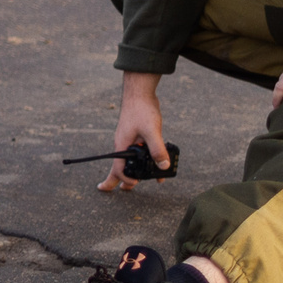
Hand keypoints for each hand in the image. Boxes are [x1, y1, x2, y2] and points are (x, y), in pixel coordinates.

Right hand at [101, 73, 170, 191]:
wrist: (139, 92)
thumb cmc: (141, 109)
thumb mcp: (151, 131)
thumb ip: (157, 149)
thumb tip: (163, 166)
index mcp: (122, 145)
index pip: (119, 168)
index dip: (125, 179)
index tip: (132, 186)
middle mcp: (123, 144)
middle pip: (119, 166)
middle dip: (119, 179)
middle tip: (120, 191)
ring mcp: (130, 139)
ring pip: (131, 159)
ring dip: (136, 170)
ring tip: (145, 179)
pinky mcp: (137, 134)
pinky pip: (139, 150)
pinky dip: (145, 158)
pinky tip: (155, 160)